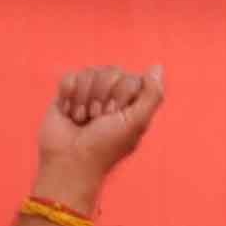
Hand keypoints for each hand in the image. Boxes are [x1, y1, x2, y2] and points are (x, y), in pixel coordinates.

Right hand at [37, 66, 162, 200]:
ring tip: (82, 119)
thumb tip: (157, 66)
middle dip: (101, 97)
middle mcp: (113, 94)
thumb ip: (152, 95)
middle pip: (111, 72)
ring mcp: (90, 92)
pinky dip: (68, 95)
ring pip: (89, 72)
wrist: (69, 159)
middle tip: (97, 119)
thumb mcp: (135, 122)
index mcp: (133, 101)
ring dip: (84, 99)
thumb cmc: (105, 145)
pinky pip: (70, 77)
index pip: (132, 78)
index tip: (114, 116)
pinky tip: (69, 112)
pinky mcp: (68, 93)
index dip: (121, 95)